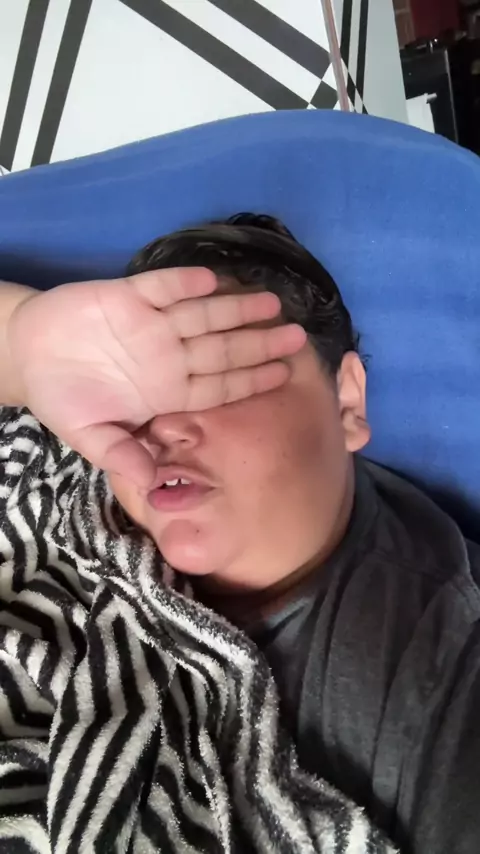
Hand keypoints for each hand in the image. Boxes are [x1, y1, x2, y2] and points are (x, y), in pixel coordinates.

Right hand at [7, 269, 305, 484]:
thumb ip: (121, 455)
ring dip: (235, 308)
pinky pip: (161, 287)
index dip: (250, 380)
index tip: (283, 375)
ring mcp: (151, 324)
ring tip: (270, 302)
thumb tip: (151, 483)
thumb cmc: (64, 397)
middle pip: (222, 349)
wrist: (29, 354)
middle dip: (259, 343)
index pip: (217, 386)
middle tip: (297, 336)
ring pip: (202, 315)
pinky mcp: (128, 295)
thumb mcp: (90, 436)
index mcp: (165, 391)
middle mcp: (168, 356)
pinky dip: (183, 283)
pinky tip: (211, 280)